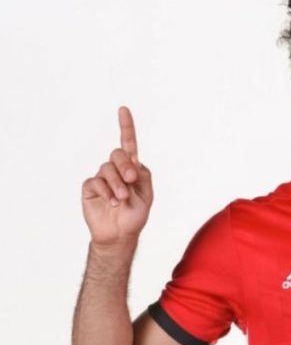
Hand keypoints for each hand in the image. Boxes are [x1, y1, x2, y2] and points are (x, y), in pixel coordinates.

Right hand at [81, 107, 153, 247]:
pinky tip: (112, 201)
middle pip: (118, 154)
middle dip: (125, 166)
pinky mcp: (90, 187)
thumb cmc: (135, 214)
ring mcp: (102, 177)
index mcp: (132, 168)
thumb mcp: (146, 195)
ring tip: (121, 198)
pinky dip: (106, 191)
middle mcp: (116, 169)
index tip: (123, 109)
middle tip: (131, 180)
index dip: (126, 126)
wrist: (120, 234)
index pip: (128, 144)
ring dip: (117, 183)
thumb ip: (143, 176)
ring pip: (107, 168)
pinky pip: (95, 181)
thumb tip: (134, 163)